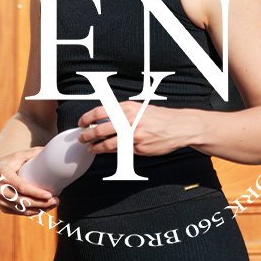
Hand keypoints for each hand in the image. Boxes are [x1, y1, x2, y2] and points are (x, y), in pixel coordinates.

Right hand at [0, 147, 59, 215]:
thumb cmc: (4, 163)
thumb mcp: (16, 155)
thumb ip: (32, 153)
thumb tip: (49, 150)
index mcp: (4, 177)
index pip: (21, 188)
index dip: (36, 193)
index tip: (49, 194)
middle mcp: (1, 191)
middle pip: (24, 202)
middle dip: (42, 203)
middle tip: (56, 200)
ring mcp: (1, 201)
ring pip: (22, 210)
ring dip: (40, 209)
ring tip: (53, 204)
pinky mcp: (3, 207)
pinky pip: (19, 213)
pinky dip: (32, 212)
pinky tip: (43, 208)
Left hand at [77, 101, 199, 155]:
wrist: (179, 126)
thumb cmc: (157, 117)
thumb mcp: (138, 108)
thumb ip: (121, 113)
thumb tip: (101, 119)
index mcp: (127, 108)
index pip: (99, 112)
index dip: (86, 118)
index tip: (81, 123)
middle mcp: (129, 121)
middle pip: (100, 130)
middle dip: (87, 135)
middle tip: (81, 138)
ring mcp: (134, 137)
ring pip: (107, 145)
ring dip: (95, 147)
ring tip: (91, 148)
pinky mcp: (139, 149)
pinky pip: (121, 152)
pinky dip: (111, 152)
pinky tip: (106, 151)